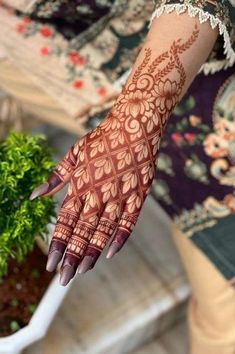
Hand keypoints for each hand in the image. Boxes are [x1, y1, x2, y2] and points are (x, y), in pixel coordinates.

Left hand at [30, 100, 156, 284]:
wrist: (134, 126)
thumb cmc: (103, 140)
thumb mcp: (75, 154)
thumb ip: (56, 178)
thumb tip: (34, 196)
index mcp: (81, 184)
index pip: (65, 221)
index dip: (57, 244)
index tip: (50, 263)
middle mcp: (99, 194)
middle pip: (83, 231)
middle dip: (72, 256)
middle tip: (64, 278)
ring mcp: (120, 196)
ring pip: (103, 231)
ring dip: (92, 252)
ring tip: (83, 271)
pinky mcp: (138, 196)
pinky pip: (129, 222)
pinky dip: (119, 238)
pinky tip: (110, 253)